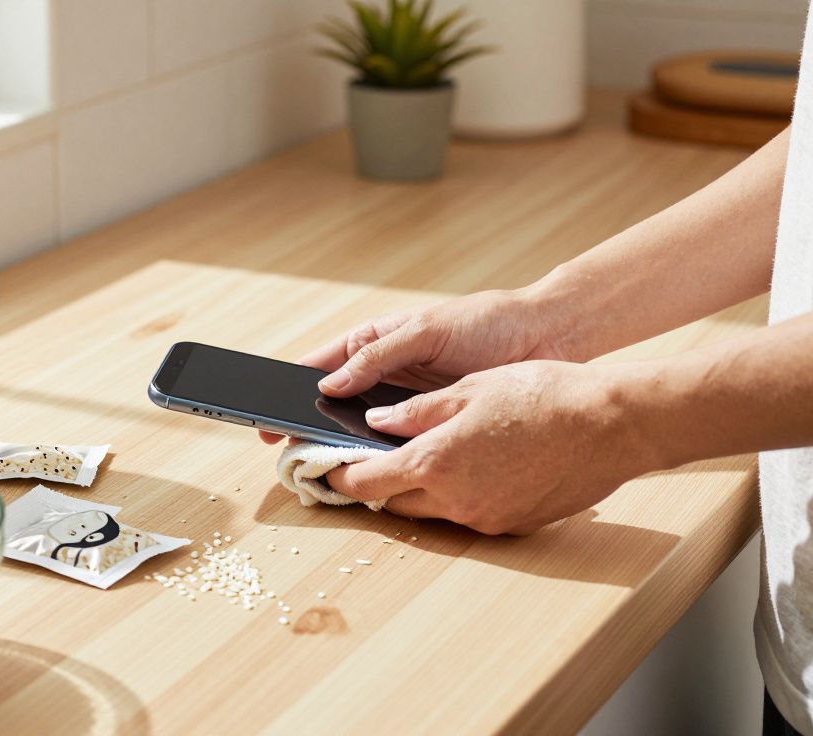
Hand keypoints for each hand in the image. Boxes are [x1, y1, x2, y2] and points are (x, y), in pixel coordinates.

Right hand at [261, 288, 566, 443]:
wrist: (545, 337)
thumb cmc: (485, 321)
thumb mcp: (425, 331)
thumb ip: (377, 357)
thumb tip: (329, 385)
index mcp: (373, 342)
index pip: (319, 367)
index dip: (289, 390)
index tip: (266, 415)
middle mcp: (384, 374)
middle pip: (333, 404)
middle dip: (309, 424)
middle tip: (286, 448)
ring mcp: (406, 402)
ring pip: (362, 428)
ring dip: (345, 444)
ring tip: (323, 462)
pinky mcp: (431, 423)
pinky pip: (398, 444)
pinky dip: (383, 457)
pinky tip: (372, 470)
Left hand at [325, 361, 655, 534]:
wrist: (613, 426)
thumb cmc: (544, 396)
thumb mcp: (471, 390)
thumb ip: (416, 411)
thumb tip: (376, 420)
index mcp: (435, 462)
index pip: (365, 481)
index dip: (339, 476)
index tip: (323, 470)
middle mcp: (455, 500)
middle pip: (395, 501)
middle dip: (376, 483)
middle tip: (365, 462)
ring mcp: (486, 518)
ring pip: (432, 511)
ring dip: (417, 490)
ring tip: (420, 460)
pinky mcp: (513, 524)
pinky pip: (469, 514)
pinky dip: (456, 495)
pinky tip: (470, 467)